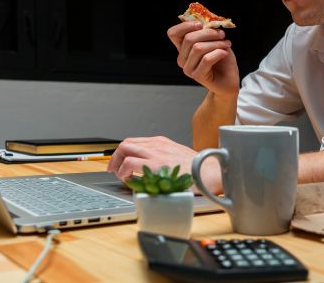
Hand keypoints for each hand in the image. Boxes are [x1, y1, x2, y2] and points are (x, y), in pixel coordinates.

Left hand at [106, 136, 222, 193]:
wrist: (210, 172)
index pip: (134, 142)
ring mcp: (155, 154)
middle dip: (115, 157)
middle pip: (126, 144)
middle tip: (114, 169)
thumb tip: (150, 166)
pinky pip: (130, 164)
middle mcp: (157, 145)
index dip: (123, 152)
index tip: (119, 162)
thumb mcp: (178, 155)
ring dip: (118, 165)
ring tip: (122, 177)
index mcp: (162, 142)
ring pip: (125, 151)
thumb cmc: (197, 169)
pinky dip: (125, 173)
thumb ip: (163, 157)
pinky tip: (130, 181)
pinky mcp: (155, 165)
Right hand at [167, 21, 239, 96]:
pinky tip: (225, 53)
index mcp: (183, 48)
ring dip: (216, 43)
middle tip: (222, 34)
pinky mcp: (197, 76)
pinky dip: (219, 53)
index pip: (173, 34)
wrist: (229, 79)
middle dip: (208, 33)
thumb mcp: (214, 41)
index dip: (185, 26)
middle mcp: (182, 59)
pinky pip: (207, 59)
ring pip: (198, 48)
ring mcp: (188, 69)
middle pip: (189, 38)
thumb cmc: (221, 59)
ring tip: (226, 44)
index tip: (201, 24)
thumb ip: (207, 31)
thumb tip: (206, 20)